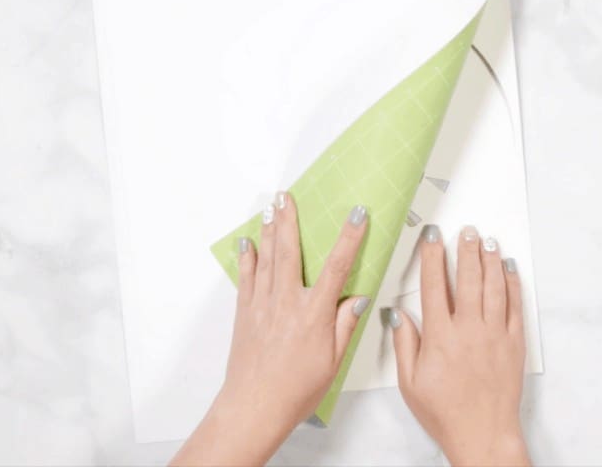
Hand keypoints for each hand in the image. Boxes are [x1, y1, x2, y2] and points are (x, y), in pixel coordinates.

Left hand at [172, 192, 369, 465]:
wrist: (254, 406)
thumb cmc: (296, 390)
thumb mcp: (333, 362)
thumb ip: (344, 326)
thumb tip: (357, 298)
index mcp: (314, 314)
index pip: (337, 266)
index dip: (349, 237)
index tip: (357, 213)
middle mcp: (287, 302)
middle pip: (290, 251)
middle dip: (290, 220)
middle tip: (288, 195)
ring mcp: (263, 305)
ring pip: (267, 258)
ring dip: (270, 230)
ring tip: (271, 208)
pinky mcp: (245, 313)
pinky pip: (247, 277)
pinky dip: (247, 258)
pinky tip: (248, 242)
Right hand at [388, 225, 529, 466]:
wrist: (482, 435)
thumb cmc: (444, 413)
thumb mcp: (409, 382)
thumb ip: (404, 345)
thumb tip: (398, 315)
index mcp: (439, 336)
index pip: (433, 285)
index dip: (432, 257)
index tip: (432, 237)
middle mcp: (468, 329)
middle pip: (466, 278)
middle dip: (465, 250)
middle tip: (466, 230)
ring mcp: (494, 334)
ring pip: (492, 286)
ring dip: (489, 260)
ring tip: (487, 241)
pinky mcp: (513, 343)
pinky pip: (515, 306)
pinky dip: (513, 284)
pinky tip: (509, 269)